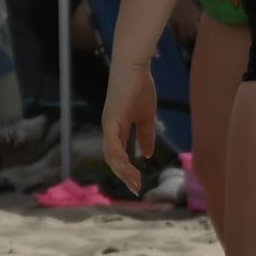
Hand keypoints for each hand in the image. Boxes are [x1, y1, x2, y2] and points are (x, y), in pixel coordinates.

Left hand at [97, 61, 156, 194]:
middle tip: (135, 188)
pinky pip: (112, 142)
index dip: (126, 169)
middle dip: (123, 174)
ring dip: (122, 169)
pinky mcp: (111, 118)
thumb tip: (146, 155)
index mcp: (116, 128)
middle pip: (112, 158)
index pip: (119, 154)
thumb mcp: (146, 117)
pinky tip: (127, 166)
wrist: (135, 67)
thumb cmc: (139, 88)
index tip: (137, 183)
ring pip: (111, 154)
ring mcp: (109, 124)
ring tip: (133, 182)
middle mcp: (109, 128)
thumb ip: (145, 136)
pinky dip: (118, 155)